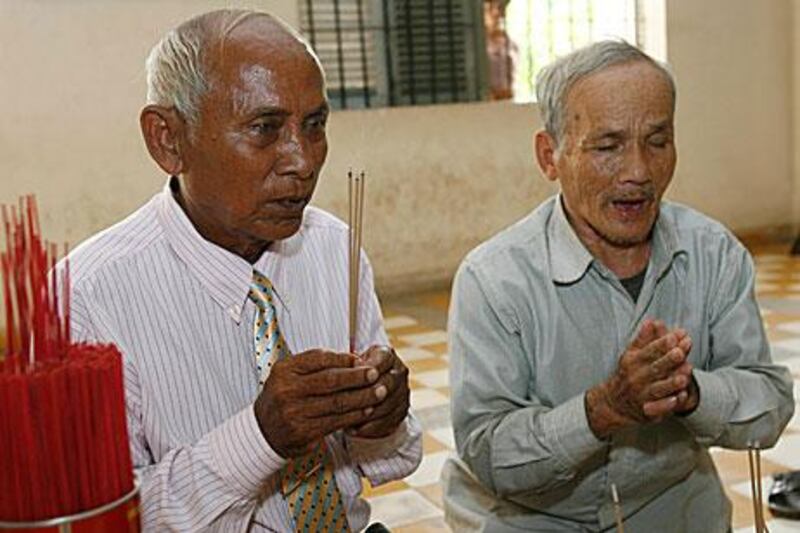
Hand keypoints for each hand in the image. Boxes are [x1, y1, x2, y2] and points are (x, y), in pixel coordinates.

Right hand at [254, 350, 386, 457]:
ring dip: (362, 398)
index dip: (343, 359)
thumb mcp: (290, 374)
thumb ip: (316, 364)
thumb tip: (353, 359)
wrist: (263, 431)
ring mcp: (295, 413)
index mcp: (285, 370)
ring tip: (379, 392)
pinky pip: (335, 422)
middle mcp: (287, 390)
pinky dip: (354, 416)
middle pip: (330, 381)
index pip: (318, 358)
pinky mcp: (304, 432)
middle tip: (375, 374)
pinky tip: (367, 411)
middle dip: (357, 377)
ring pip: (336, 403)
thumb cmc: (284, 396)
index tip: (361, 359)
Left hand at [348, 345, 409, 438]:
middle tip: (349, 401)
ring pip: (387, 405)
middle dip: (368, 393)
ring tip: (347, 418)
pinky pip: (387, 422)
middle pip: (388, 383)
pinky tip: (353, 429)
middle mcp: (399, 372)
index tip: (353, 375)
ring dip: (367, 413)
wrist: (368, 386)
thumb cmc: (353, 371)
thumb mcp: (351, 362)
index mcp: (387, 355)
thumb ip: (349, 365)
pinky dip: (369, 427)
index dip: (369, 368)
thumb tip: (348, 371)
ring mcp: (402, 393)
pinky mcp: (400, 412)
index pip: (383, 359)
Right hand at [586, 320, 693, 437]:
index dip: (662, 344)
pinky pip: (658, 408)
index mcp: (633, 362)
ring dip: (671, 383)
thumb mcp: (632, 355)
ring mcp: (642, 395)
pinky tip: (678, 398)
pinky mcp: (648, 411)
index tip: (674, 336)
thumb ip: (644, 339)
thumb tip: (652, 321)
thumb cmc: (628, 374)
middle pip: (655, 368)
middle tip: (681, 352)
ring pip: (658, 389)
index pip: (649, 351)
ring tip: (684, 377)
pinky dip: (668, 404)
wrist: (613, 403)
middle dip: (668, 361)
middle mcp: (637, 378)